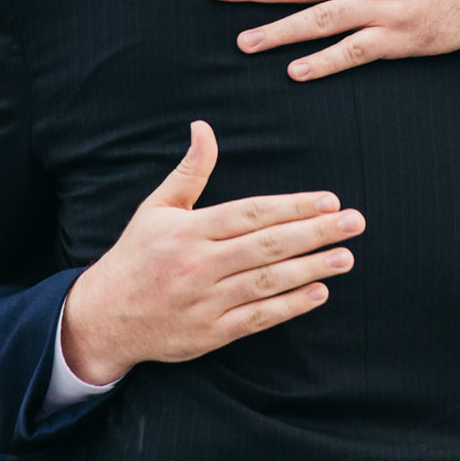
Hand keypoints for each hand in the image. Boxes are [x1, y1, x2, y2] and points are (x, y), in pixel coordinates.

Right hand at [60, 122, 362, 385]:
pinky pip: (257, 318)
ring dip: (311, 269)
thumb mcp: (157, 208)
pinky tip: (318, 293)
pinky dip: (289, 306)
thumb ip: (190, 170)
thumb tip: (204, 126)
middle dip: (315, 233)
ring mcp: (206, 301)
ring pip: (267, 282)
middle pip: (267, 245)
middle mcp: (199, 264)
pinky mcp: (211, 333)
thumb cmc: (136, 255)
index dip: (292, 207)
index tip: (328, 200)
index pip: (251, 213)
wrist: (105, 317)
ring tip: (345, 257)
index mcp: (189, 231)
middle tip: (354, 222)